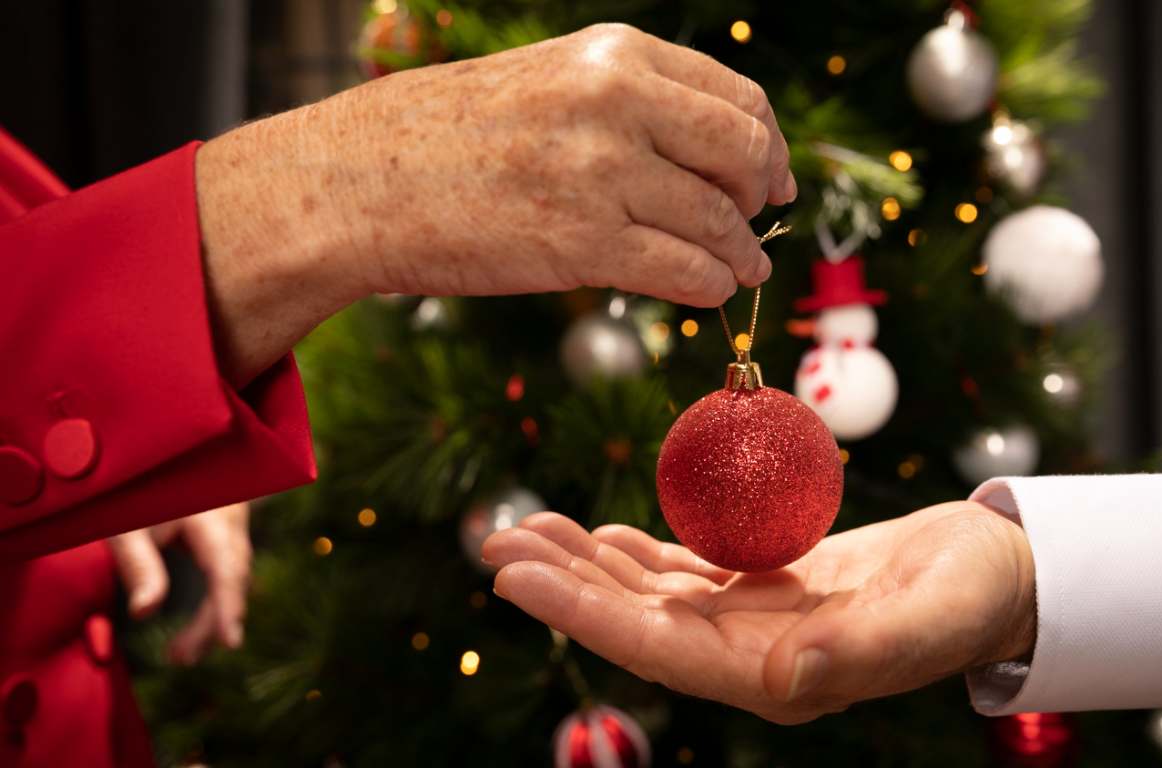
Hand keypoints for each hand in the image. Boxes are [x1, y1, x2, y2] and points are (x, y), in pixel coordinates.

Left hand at [106, 502, 252, 664]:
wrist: (160, 460)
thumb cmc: (136, 491)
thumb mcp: (126, 526)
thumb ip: (138, 566)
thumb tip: (145, 614)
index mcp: (211, 518)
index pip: (226, 568)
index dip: (228, 607)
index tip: (231, 643)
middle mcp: (232, 523)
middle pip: (232, 580)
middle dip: (211, 623)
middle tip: (179, 660)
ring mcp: (233, 530)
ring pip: (232, 581)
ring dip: (211, 619)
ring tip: (179, 655)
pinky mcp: (226, 538)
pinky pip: (227, 576)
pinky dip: (213, 604)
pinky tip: (194, 631)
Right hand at [197, 23, 794, 385]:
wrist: (357, 181)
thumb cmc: (447, 137)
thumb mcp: (548, 83)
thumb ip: (629, 102)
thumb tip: (712, 148)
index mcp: (613, 55)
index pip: (737, 97)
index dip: (768, 145)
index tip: (772, 177)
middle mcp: (617, 102)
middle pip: (744, 152)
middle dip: (761, 196)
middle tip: (756, 223)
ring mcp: (601, 172)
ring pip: (719, 221)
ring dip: (741, 255)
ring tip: (742, 270)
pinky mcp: (583, 244)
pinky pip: (685, 271)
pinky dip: (709, 287)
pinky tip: (708, 293)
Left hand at [484, 503, 1035, 723]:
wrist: (1000, 572)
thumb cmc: (973, 595)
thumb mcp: (928, 618)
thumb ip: (858, 654)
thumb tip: (780, 684)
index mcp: (774, 678)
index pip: (656, 649)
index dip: (581, 614)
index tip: (515, 576)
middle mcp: (749, 657)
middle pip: (635, 620)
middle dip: (563, 584)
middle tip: (495, 540)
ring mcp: (753, 623)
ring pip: (650, 593)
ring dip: (587, 561)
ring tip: (526, 524)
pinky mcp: (765, 587)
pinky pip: (686, 569)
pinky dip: (638, 549)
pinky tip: (602, 530)